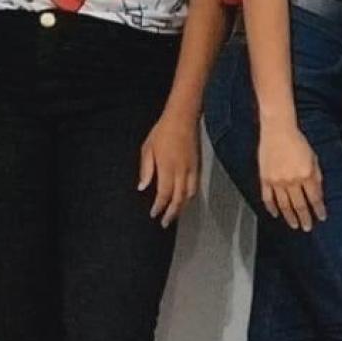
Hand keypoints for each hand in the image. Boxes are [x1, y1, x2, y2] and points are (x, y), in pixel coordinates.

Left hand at [138, 110, 201, 227]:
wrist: (183, 118)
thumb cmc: (162, 131)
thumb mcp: (147, 148)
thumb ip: (146, 169)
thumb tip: (143, 187)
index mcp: (167, 167)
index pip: (164, 194)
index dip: (159, 207)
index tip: (154, 214)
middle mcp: (182, 170)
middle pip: (179, 198)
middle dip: (172, 213)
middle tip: (165, 223)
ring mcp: (192, 168)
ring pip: (190, 194)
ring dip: (182, 206)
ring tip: (175, 214)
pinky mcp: (198, 165)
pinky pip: (195, 185)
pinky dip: (190, 196)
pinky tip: (185, 198)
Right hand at [258, 119, 324, 231]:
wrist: (277, 130)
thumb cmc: (297, 141)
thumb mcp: (313, 157)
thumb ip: (316, 176)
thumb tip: (318, 192)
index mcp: (306, 174)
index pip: (314, 198)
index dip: (318, 209)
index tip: (321, 217)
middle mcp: (292, 180)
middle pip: (299, 205)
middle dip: (305, 218)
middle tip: (307, 227)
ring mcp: (277, 181)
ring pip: (284, 205)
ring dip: (289, 217)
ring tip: (294, 225)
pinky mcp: (265, 179)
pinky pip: (267, 198)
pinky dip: (271, 208)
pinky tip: (275, 214)